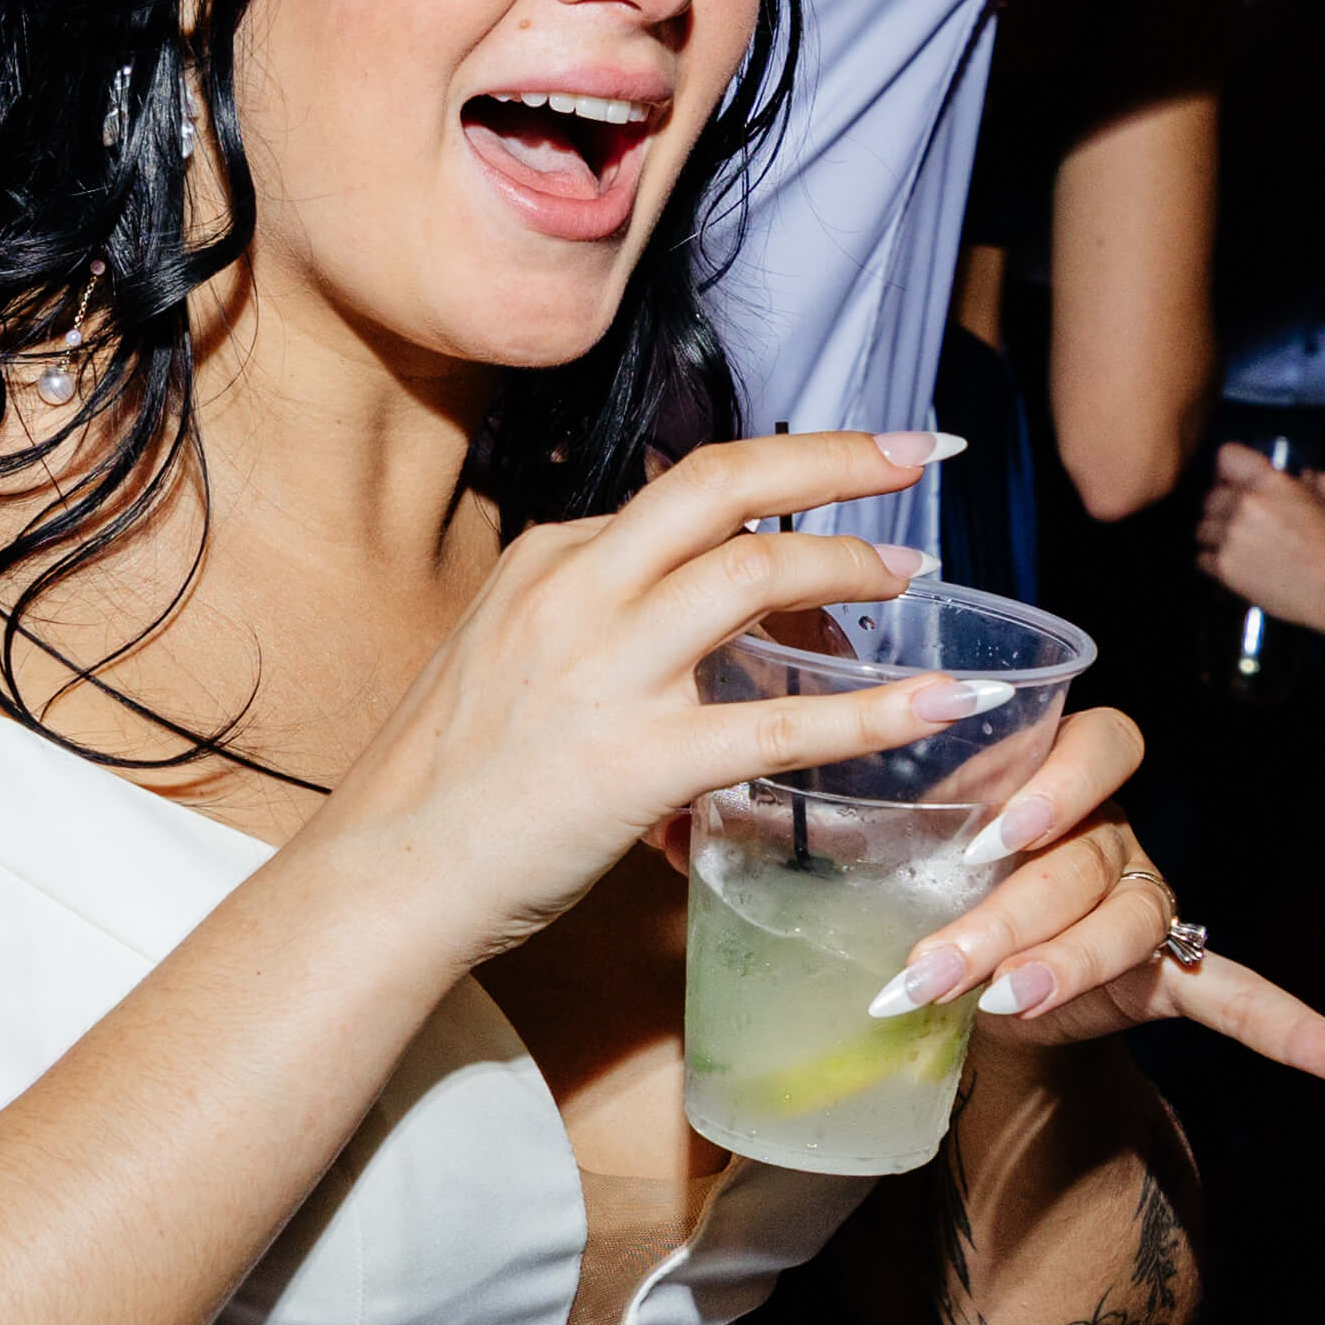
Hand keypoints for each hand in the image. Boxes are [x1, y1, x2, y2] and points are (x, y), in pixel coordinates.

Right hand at [297, 432, 963, 967]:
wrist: (386, 876)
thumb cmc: (447, 784)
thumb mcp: (507, 657)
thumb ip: (589, 620)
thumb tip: (680, 617)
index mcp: (547, 560)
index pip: (679, 492)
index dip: (777, 481)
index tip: (841, 475)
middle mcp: (576, 593)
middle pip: (722, 483)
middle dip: (834, 456)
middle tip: (917, 447)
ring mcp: (607, 673)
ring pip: (754, 575)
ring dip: (851, 563)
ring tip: (915, 572)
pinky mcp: (639, 763)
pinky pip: (780, 727)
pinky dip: (873, 710)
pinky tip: (939, 701)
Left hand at [862, 701, 1324, 1091]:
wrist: (942, 953)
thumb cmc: (911, 873)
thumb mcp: (872, 832)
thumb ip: (830, 818)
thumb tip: (698, 820)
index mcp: (1053, 775)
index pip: (1097, 744)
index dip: (1055, 785)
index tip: (992, 832)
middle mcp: (1112, 829)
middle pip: (1091, 857)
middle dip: (1011, 912)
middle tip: (935, 968)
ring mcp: (1146, 901)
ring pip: (1133, 923)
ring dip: (1066, 967)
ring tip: (1001, 1005)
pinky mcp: (1164, 976)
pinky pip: (1245, 998)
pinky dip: (1307, 1034)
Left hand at [1189, 446, 1324, 628]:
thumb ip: (1318, 483)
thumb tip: (1306, 475)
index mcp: (1269, 481)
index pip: (1226, 457)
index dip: (1230, 470)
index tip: (1236, 482)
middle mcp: (1244, 504)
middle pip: (1210, 496)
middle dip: (1223, 507)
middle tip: (1239, 521)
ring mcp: (1231, 536)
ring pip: (1203, 528)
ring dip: (1216, 536)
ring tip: (1236, 546)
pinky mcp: (1225, 567)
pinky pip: (1201, 559)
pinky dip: (1213, 562)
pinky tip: (1233, 565)